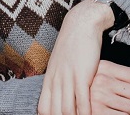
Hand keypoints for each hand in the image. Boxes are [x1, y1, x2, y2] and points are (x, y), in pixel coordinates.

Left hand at [38, 0, 113, 114]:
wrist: (82, 23)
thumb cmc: (73, 43)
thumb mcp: (60, 61)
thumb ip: (57, 78)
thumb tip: (58, 94)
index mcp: (49, 78)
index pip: (43, 108)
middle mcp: (56, 80)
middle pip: (54, 113)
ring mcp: (68, 78)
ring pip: (67, 111)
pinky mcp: (82, 75)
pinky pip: (83, 102)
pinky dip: (86, 114)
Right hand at [90, 60, 129, 113]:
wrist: (71, 99)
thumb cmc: (92, 86)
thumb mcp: (107, 73)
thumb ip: (127, 73)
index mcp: (104, 68)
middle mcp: (101, 81)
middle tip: (128, 100)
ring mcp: (99, 97)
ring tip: (120, 108)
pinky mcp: (97, 112)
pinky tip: (115, 113)